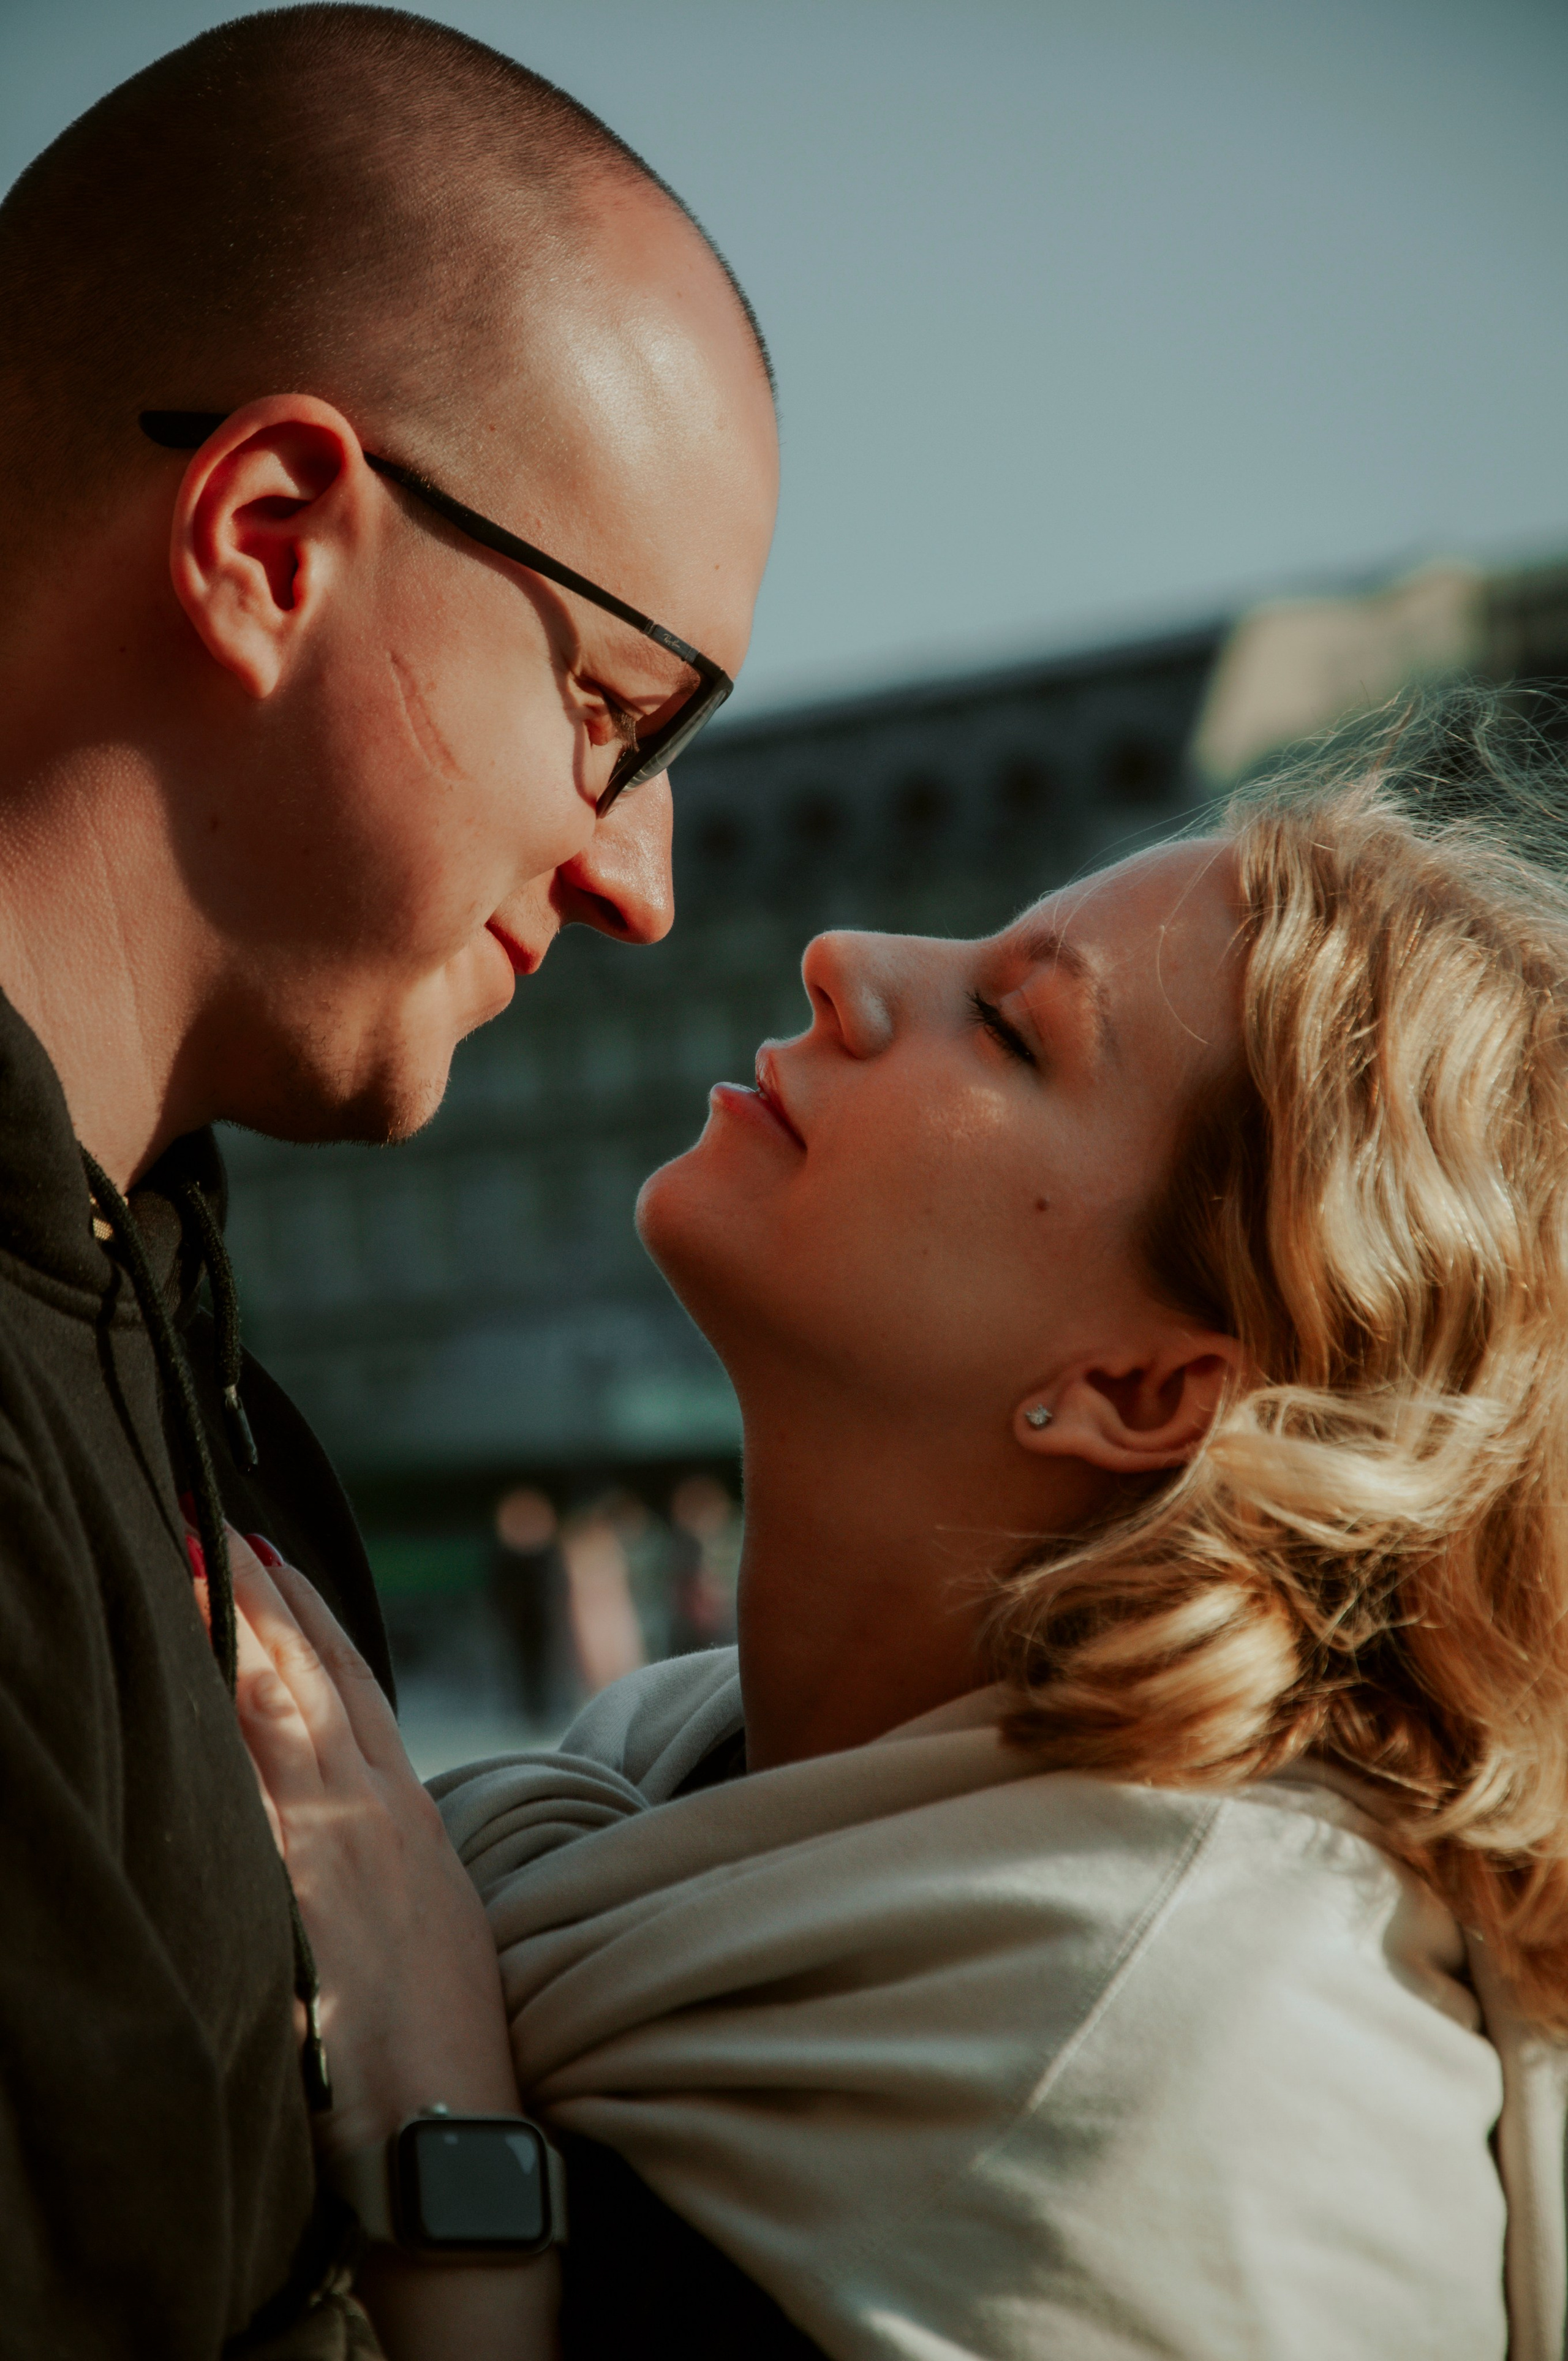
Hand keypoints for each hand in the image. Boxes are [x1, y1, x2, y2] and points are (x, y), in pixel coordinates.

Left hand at [228, 1533, 521, 2161]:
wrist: (454, 2131)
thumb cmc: (445, 2050)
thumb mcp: (430, 1925)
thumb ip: (381, 1862)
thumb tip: (341, 1838)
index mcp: (412, 1815)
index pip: (356, 1686)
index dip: (313, 1619)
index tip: (277, 1563)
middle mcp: (377, 1808)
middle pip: (310, 1673)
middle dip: (263, 1594)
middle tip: (215, 1523)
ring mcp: (338, 1838)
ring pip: (275, 1701)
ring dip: (232, 1624)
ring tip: (193, 1558)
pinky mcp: (299, 1880)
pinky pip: (246, 1770)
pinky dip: (217, 1708)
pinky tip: (182, 1669)